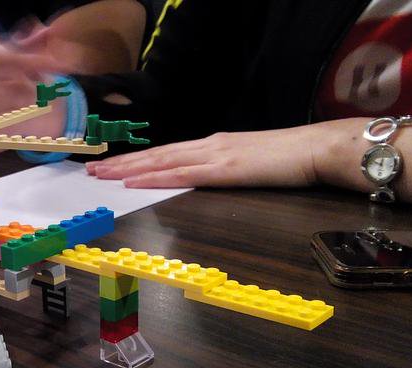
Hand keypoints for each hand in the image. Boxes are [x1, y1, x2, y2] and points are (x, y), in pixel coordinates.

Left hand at [86, 125, 325, 187]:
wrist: (317, 149)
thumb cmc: (290, 159)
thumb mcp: (250, 164)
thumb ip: (226, 169)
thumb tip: (208, 179)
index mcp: (214, 144)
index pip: (168, 152)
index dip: (139, 159)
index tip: (114, 165)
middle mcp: (209, 145)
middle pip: (157, 154)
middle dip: (123, 162)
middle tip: (93, 170)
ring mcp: (215, 154)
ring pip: (162, 161)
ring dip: (129, 168)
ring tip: (103, 175)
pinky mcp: (224, 168)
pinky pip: (182, 174)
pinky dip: (155, 176)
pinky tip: (135, 180)